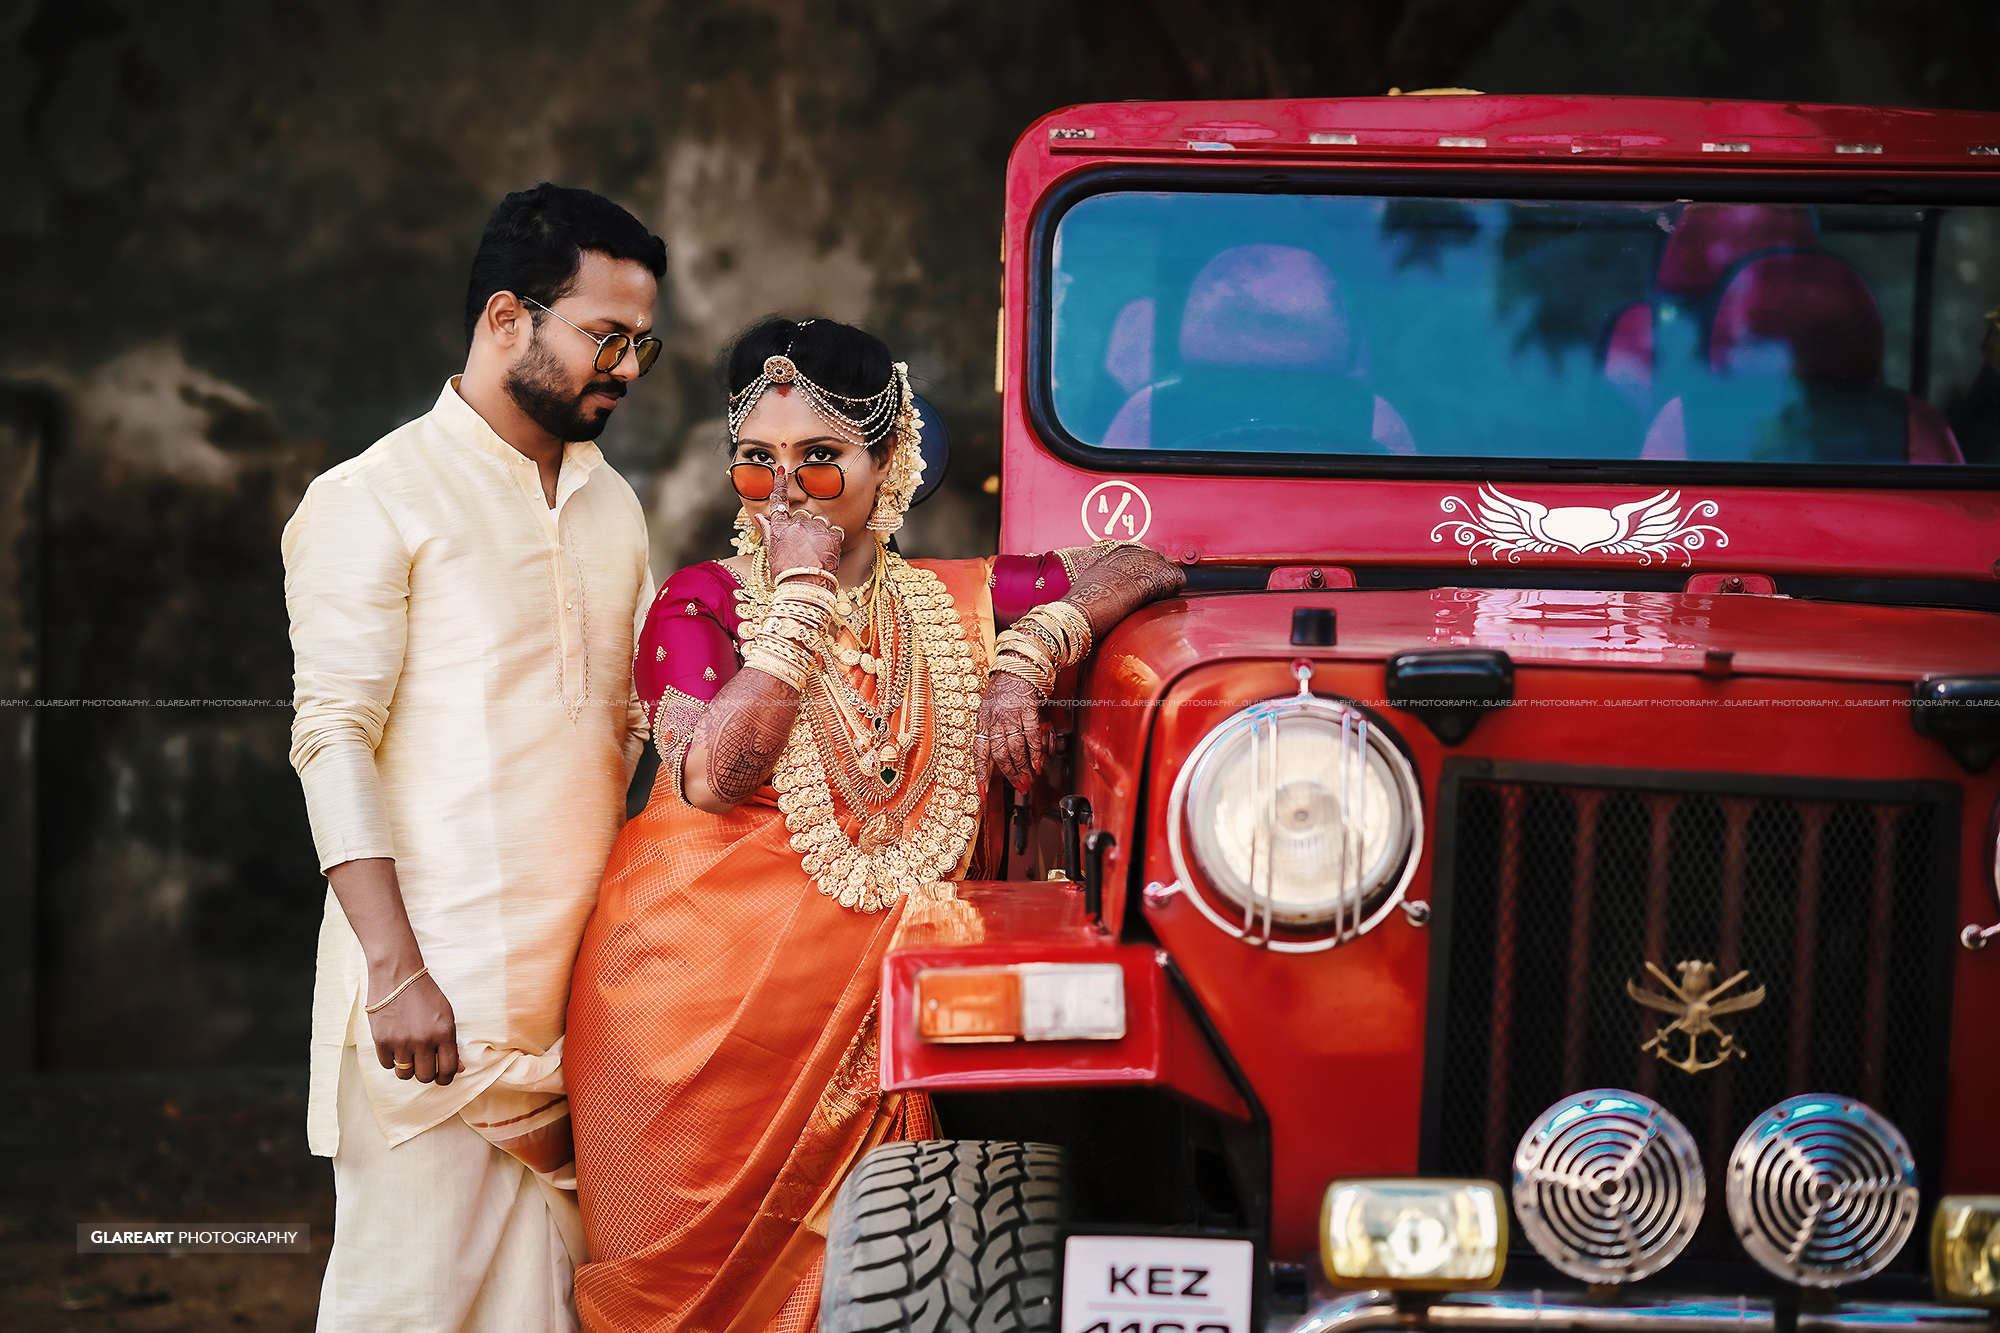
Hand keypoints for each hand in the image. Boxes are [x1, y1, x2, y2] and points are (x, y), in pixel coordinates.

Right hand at [367, 967, 458, 1084]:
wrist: (397, 976)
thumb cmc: (424, 995)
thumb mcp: (446, 1015)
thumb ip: (451, 1043)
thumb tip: (458, 1069)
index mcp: (444, 1033)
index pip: (449, 1070)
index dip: (446, 1078)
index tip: (442, 1077)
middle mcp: (423, 1041)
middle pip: (425, 1077)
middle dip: (426, 1073)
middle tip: (423, 1064)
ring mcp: (401, 1042)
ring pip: (404, 1075)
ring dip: (407, 1068)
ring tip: (408, 1054)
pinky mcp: (382, 1041)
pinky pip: (387, 1065)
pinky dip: (391, 1059)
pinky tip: (395, 1045)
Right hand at [757, 466, 841, 574]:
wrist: (805, 587)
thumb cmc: (786, 574)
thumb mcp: (771, 553)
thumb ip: (767, 531)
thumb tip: (759, 516)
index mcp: (780, 526)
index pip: (778, 501)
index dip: (779, 484)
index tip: (782, 471)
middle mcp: (797, 522)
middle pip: (802, 516)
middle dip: (805, 528)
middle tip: (805, 549)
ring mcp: (815, 527)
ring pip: (819, 523)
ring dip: (819, 534)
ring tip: (816, 554)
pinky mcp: (833, 534)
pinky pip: (835, 531)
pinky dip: (833, 540)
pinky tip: (827, 553)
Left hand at [974, 671, 1044, 792]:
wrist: (1015, 669)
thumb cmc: (1001, 693)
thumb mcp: (987, 713)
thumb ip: (990, 736)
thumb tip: (994, 762)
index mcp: (982, 723)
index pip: (979, 754)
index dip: (981, 775)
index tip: (983, 794)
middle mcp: (994, 720)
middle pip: (1001, 755)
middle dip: (1011, 775)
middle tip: (1020, 787)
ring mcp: (1011, 715)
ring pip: (1016, 748)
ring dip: (1024, 767)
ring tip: (1029, 780)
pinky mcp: (1028, 710)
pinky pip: (1032, 736)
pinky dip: (1036, 752)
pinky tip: (1039, 763)